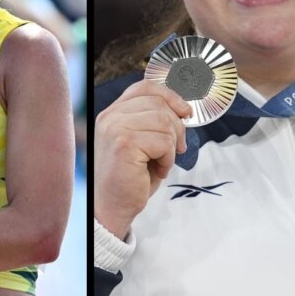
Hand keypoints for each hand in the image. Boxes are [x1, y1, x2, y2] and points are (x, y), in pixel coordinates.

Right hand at [93, 80, 190, 237]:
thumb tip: (183, 109)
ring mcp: (115, 128)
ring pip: (165, 122)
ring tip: (160, 162)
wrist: (111, 207)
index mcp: (112, 113)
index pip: (145, 88)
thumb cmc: (129, 178)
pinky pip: (164, 142)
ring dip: (171, 146)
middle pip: (159, 103)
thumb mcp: (141, 142)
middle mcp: (109, 117)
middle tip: (175, 149)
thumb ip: (152, 121)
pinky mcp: (124, 144)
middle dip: (176, 127)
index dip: (170, 96)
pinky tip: (156, 171)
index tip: (184, 112)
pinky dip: (168, 159)